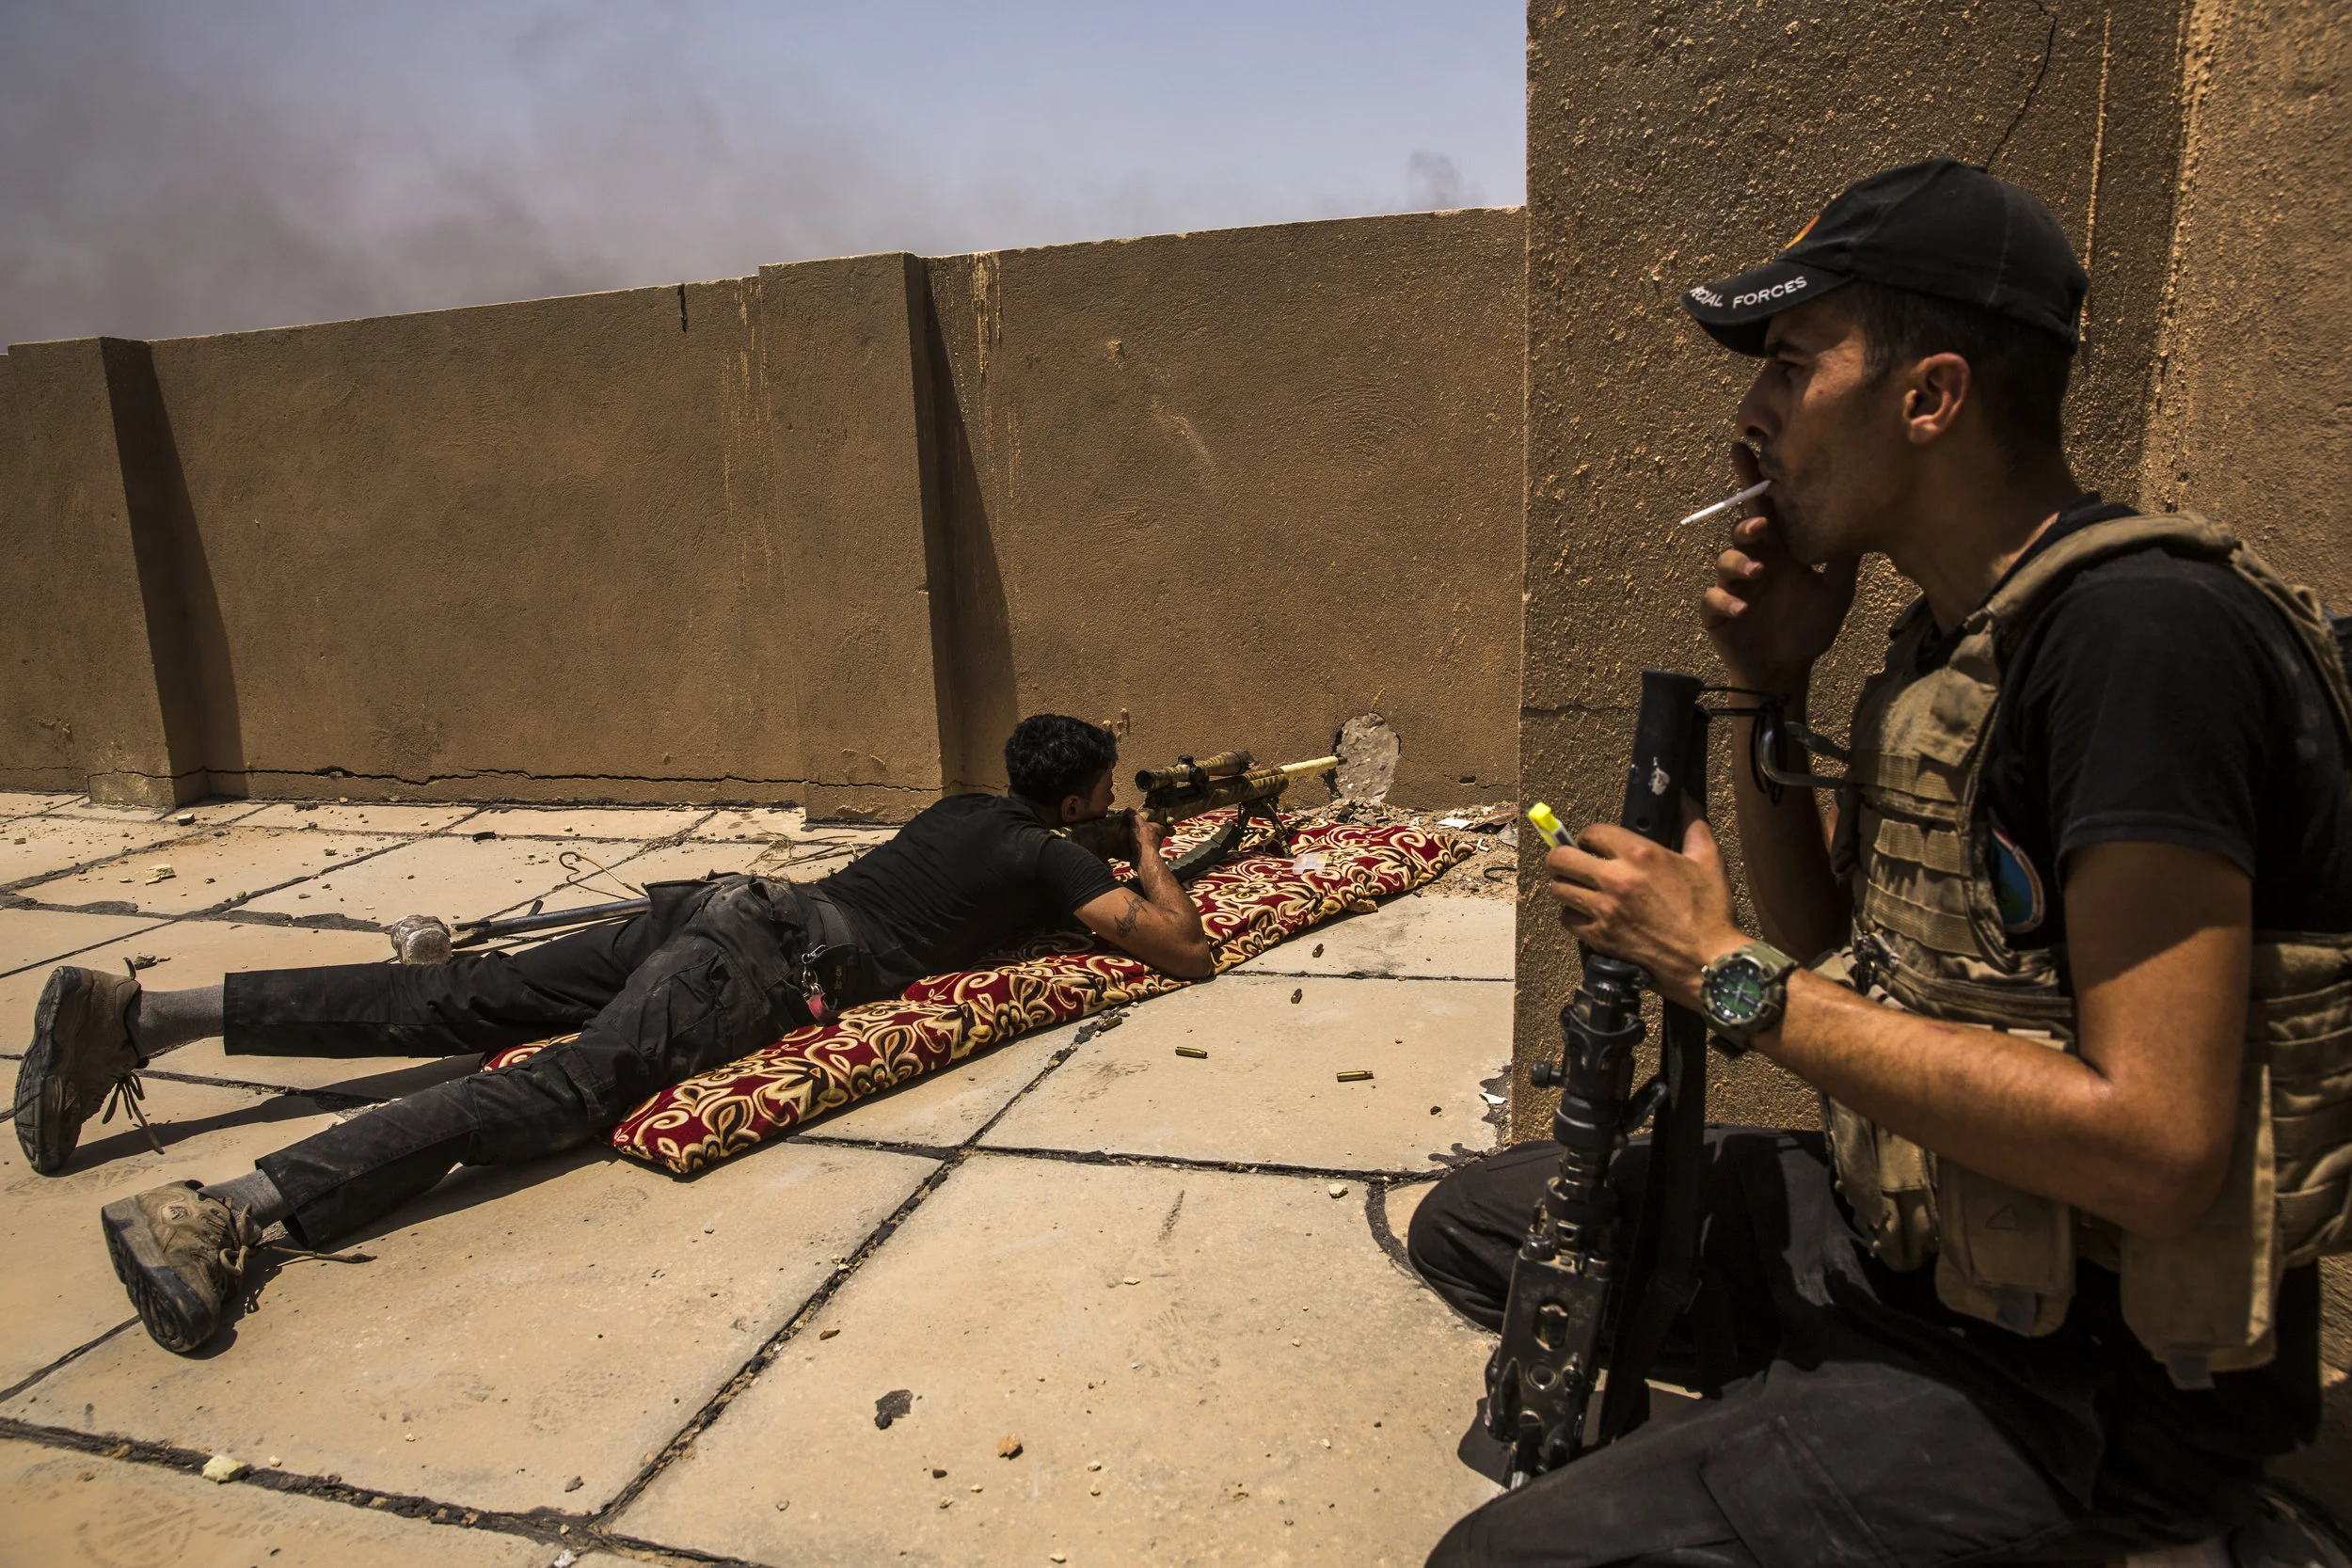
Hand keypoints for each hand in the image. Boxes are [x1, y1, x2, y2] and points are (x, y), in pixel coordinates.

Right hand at [1133, 813, 1166, 859]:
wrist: (1141, 857)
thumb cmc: (1143, 839)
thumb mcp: (1137, 822)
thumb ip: (1133, 814)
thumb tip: (1127, 809)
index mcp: (1160, 829)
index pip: (1168, 828)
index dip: (1168, 827)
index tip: (1167, 826)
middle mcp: (1158, 838)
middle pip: (1157, 834)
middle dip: (1151, 832)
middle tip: (1143, 827)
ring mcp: (1151, 847)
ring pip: (1149, 842)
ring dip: (1143, 839)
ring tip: (1133, 835)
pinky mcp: (1144, 854)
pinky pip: (1141, 848)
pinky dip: (1136, 846)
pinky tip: (1129, 843)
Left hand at [1544, 804, 1745, 1007]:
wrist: (1708, 961)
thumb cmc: (1710, 911)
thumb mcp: (1708, 860)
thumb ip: (1693, 825)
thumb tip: (1686, 798)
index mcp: (1641, 854)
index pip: (1592, 832)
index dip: (1590, 836)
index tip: (1595, 844)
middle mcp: (1617, 879)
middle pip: (1561, 858)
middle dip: (1563, 857)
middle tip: (1574, 862)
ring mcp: (1605, 910)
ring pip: (1559, 889)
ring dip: (1566, 885)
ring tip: (1580, 887)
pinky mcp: (1600, 937)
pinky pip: (1567, 919)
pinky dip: (1572, 915)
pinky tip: (1587, 913)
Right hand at [1701, 443, 1858, 693]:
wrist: (1787, 670)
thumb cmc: (1808, 628)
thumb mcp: (1837, 590)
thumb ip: (1844, 557)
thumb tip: (1867, 516)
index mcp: (1779, 550)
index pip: (1766, 508)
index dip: (1753, 479)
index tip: (1743, 447)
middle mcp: (1755, 561)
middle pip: (1742, 529)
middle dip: (1747, 522)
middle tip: (1760, 524)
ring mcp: (1734, 586)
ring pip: (1725, 561)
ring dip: (1738, 562)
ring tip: (1758, 572)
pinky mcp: (1718, 612)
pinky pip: (1713, 599)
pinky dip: (1724, 600)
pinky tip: (1740, 608)